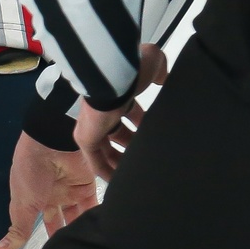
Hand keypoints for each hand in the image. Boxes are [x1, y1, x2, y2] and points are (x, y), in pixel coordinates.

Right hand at [0, 133, 101, 248]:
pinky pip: (93, 206)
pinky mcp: (87, 186)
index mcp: (33, 200)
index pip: (39, 223)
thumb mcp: (22, 204)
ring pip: (78, 217)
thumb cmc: (30, 172)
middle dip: (65, 236)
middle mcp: (52, 196)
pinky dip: (95, 218)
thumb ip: (18, 229)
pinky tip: (99, 235)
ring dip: (81, 230)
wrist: (51, 142)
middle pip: (61, 221)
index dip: (44, 239)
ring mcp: (70, 191)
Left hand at [77, 45, 169, 180]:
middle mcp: (103, 111)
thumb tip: (163, 79)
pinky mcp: (85, 139)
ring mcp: (92, 126)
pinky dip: (107, 173)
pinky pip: (96, 161)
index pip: (129, 113)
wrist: (114, 76)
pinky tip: (119, 184)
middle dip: (133, 146)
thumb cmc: (134, 71)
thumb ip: (160, 72)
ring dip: (122, 162)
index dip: (141, 124)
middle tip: (148, 158)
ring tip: (138, 175)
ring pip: (107, 151)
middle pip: (118, 135)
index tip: (154, 136)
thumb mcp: (154, 64)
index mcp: (118, 95)